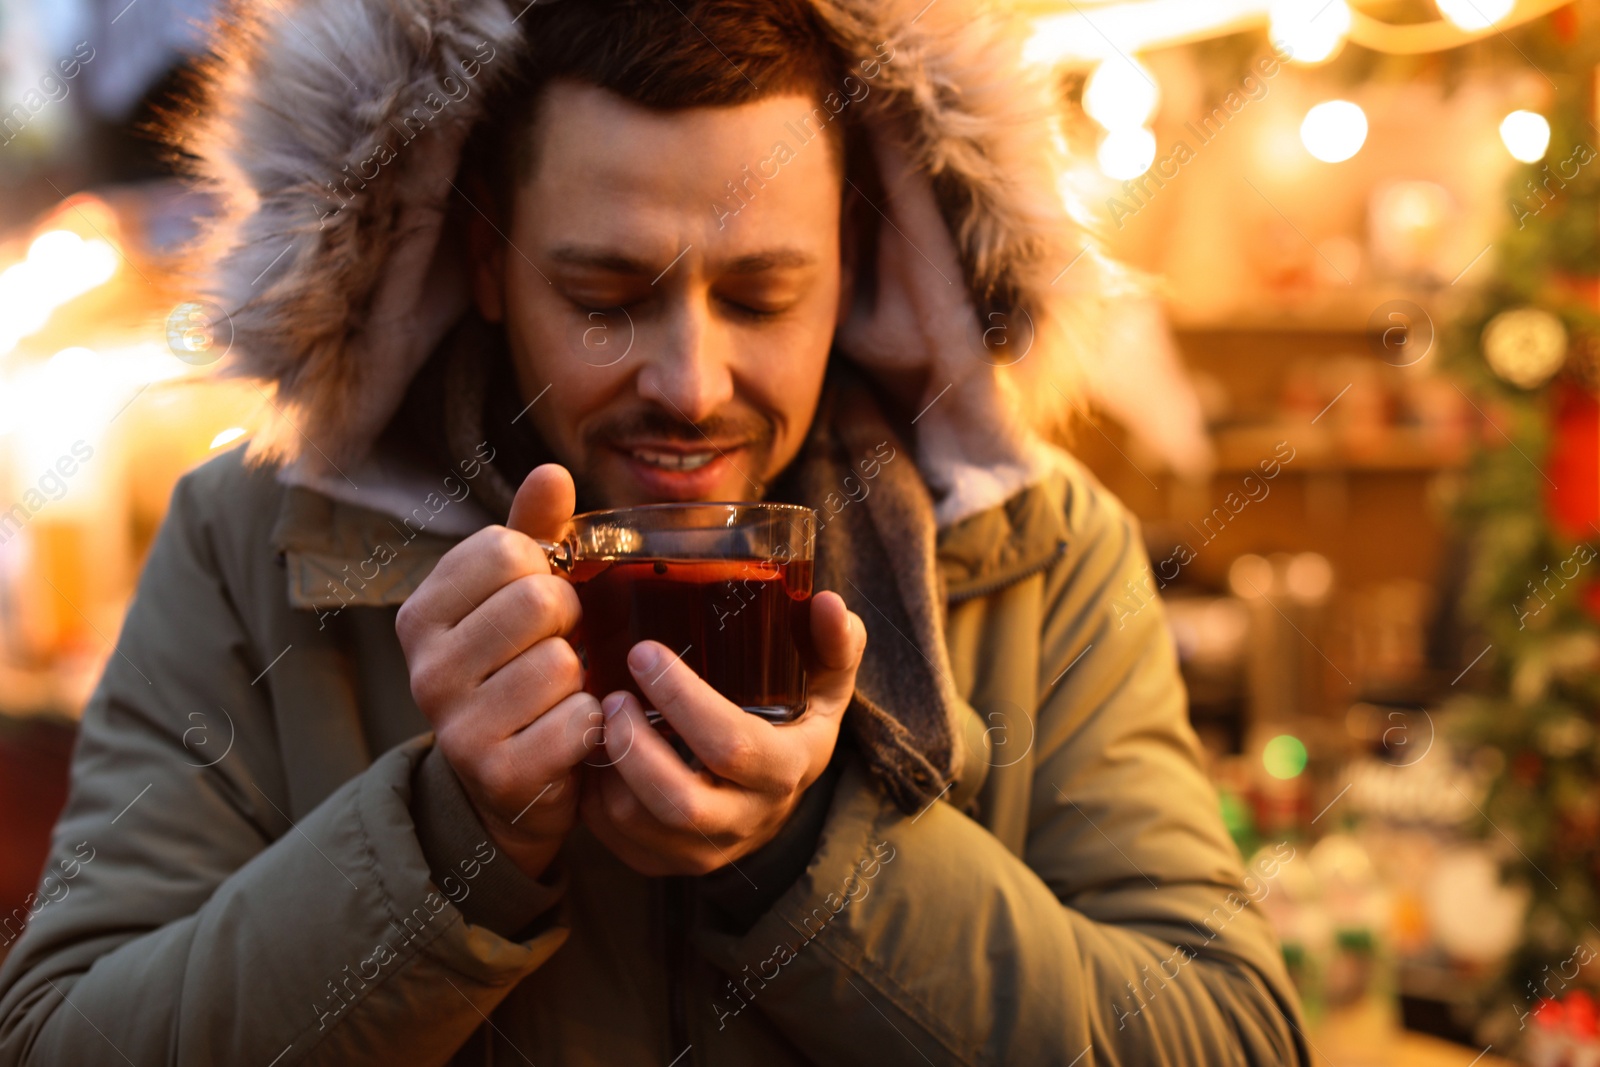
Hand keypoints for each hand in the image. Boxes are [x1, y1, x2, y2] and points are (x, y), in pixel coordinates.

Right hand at [395, 463, 599, 881]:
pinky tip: (569, 736)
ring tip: (558, 697)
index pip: (505, 548)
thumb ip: (535, 532)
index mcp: (422, 613)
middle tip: (556, 650)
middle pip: (537, 600)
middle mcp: (424, 668)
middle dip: (570, 622)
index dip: (544, 570)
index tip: (536, 602)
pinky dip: (591, 725)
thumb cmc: (516, 671)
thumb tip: (553, 471)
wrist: (508, 786)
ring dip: (580, 679)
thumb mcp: (517, 596)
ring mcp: (455, 726)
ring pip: (562, 663)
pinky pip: (579, 720)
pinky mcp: (497, 774)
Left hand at [580, 591, 865, 875]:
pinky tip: (596, 751)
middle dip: (634, 744)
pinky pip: (614, 837)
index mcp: (787, 769)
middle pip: (680, 801)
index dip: (682, 699)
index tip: (644, 653)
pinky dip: (593, 793)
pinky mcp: (665, 863)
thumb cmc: (795, 723)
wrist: (778, 799)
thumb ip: (836, 641)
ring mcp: (705, 850)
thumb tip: (826, 601)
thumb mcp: (827, 683)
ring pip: (636, 822)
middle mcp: (747, 820)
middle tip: (611, 695)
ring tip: (599, 717)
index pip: (732, 745)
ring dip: (606, 767)